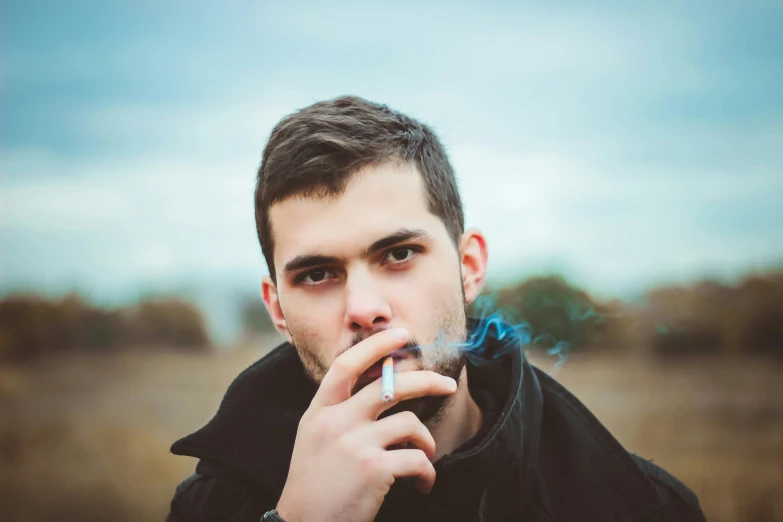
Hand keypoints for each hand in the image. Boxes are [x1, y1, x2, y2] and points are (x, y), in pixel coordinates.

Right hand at [275, 328, 457, 521]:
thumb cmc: (315, 483)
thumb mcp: (315, 436)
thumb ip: (339, 410)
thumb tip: (379, 382)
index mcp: (319, 410)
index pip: (347, 364)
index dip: (376, 345)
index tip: (400, 333)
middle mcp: (336, 421)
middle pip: (391, 385)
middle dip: (427, 381)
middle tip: (447, 384)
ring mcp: (355, 443)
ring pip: (410, 423)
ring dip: (427, 441)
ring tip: (426, 456)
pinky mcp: (374, 469)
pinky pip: (417, 458)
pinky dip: (428, 471)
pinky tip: (424, 484)